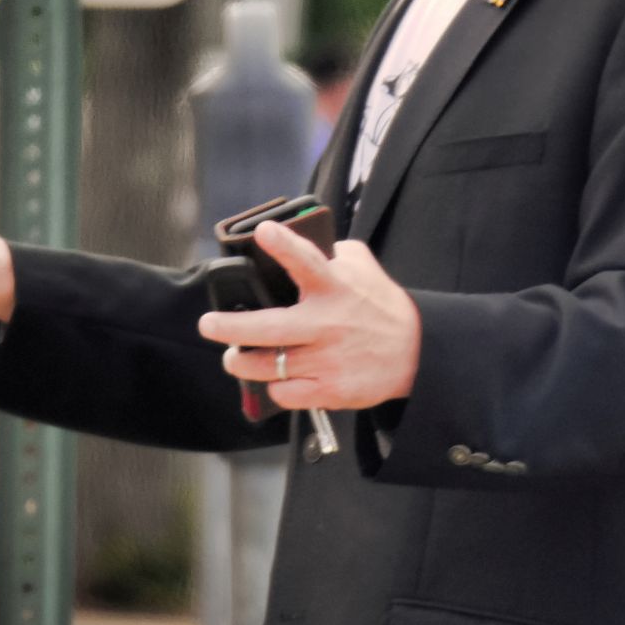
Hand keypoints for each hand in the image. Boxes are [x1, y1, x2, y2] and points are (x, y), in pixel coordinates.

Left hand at [195, 220, 421, 413]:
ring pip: (267, 366)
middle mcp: (328, 324)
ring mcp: (328, 360)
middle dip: (231, 327)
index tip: (263, 231)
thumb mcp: (364, 267)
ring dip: (241, 362)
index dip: (282, 245)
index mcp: (335, 287)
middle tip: (208, 324)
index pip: (306, 261)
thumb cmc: (382, 306)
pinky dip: (274, 386)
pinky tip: (274, 378)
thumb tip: (301, 237)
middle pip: (269, 328)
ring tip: (234, 356)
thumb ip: (332, 251)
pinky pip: (285, 392)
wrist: (416, 353)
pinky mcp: (331, 390)